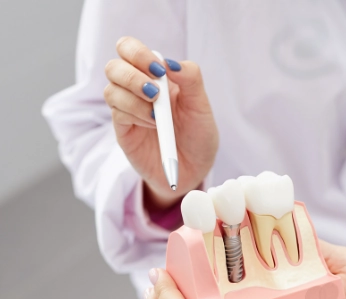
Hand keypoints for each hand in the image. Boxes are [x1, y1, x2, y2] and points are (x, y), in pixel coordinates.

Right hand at [104, 37, 218, 209]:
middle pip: (114, 66)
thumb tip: (170, 63)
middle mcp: (136, 89)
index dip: (138, 53)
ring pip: (111, 90)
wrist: (194, 170)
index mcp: (155, 76)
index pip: (130, 49)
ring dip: (135, 99)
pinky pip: (117, 114)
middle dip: (132, 76)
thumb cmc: (198, 136)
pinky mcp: (123, 130)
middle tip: (155, 92)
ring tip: (158, 115)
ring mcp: (127, 109)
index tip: (159, 71)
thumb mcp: (201, 107)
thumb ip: (191, 80)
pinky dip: (135, 115)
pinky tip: (153, 124)